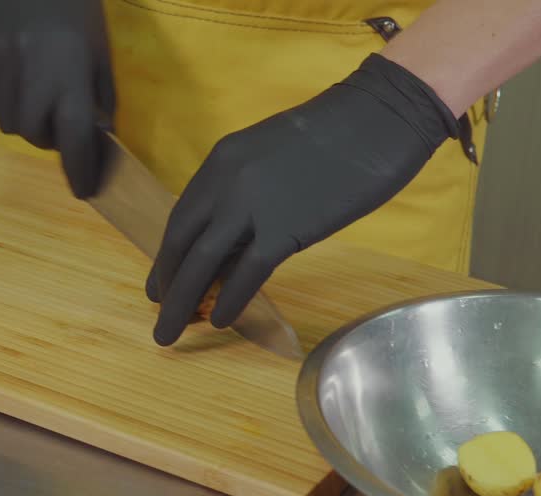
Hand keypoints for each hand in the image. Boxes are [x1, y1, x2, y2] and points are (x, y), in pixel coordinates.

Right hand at [0, 0, 114, 197]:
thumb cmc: (73, 9)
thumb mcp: (99, 51)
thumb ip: (99, 96)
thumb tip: (96, 136)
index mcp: (69, 77)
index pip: (75, 139)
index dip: (81, 170)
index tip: (84, 190)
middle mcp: (32, 78)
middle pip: (35, 136)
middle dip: (49, 135)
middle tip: (57, 116)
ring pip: (6, 122)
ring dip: (23, 118)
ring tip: (32, 91)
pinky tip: (6, 81)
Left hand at [147, 53, 462, 346]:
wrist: (381, 116)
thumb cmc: (337, 133)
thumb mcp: (270, 155)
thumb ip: (245, 191)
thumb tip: (232, 241)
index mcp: (220, 161)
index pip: (181, 219)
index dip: (167, 257)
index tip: (160, 284)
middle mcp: (225, 182)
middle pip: (180, 244)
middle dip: (166, 286)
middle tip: (160, 316)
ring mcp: (251, 205)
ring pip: (201, 263)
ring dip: (181, 303)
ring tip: (171, 334)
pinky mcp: (284, 228)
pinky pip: (246, 273)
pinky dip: (230, 301)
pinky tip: (221, 322)